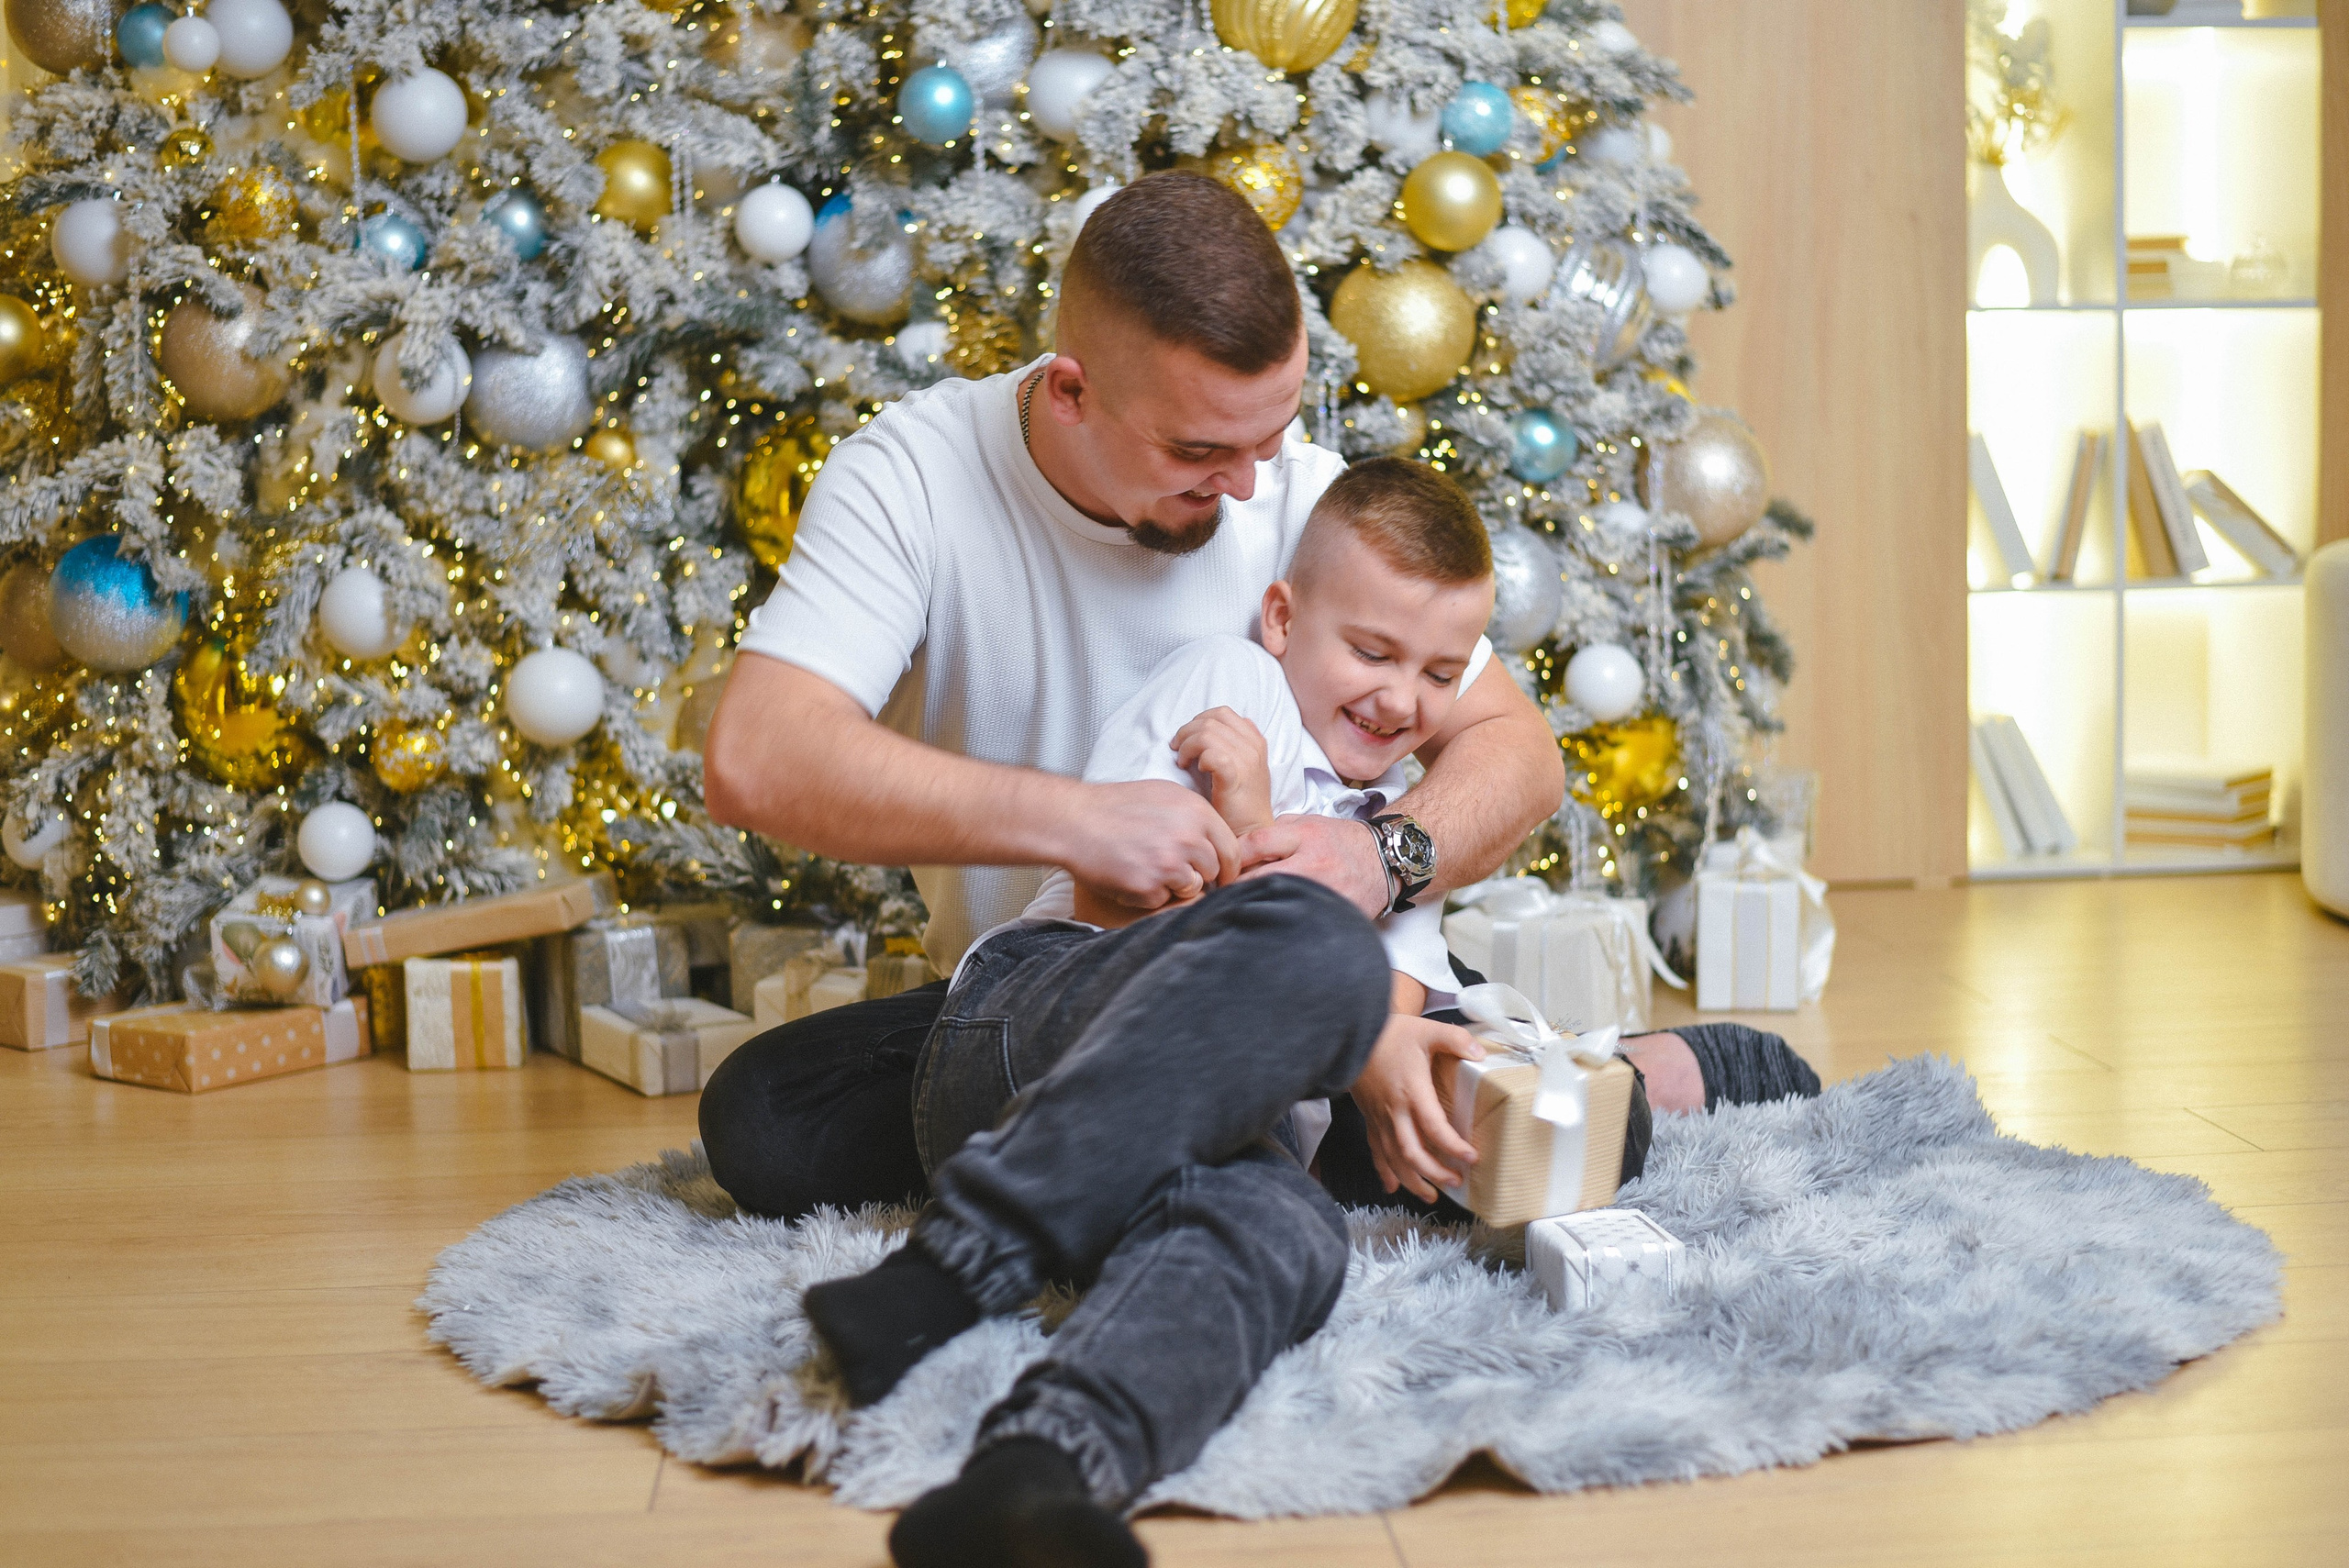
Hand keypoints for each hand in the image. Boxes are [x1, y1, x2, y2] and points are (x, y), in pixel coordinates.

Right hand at [1058, 778, 1239, 913]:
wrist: (1074, 820)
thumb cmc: (1116, 806)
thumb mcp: (1164, 794)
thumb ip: (1195, 816)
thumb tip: (1216, 840)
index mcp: (1197, 812)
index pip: (1231, 849)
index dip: (1227, 866)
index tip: (1220, 874)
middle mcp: (1188, 838)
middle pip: (1214, 872)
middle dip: (1197, 874)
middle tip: (1171, 868)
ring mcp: (1169, 864)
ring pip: (1192, 889)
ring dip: (1174, 885)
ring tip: (1147, 867)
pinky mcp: (1148, 886)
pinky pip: (1162, 900)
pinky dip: (1147, 894)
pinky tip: (1130, 874)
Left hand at [1171, 707, 1272, 834]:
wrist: (1251, 832)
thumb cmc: (1241, 803)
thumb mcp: (1244, 767)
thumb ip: (1234, 745)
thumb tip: (1211, 727)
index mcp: (1255, 741)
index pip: (1222, 713)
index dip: (1199, 720)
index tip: (1187, 737)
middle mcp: (1253, 748)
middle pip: (1211, 720)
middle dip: (1187, 731)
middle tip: (1177, 749)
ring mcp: (1246, 762)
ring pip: (1207, 734)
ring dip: (1187, 745)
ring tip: (1183, 762)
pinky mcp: (1236, 779)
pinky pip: (1212, 754)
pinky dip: (1198, 758)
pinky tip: (1196, 770)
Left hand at [1237, 812, 1387, 916]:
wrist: (1386, 860)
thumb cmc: (1344, 842)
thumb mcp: (1313, 823)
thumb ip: (1280, 829)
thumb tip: (1248, 845)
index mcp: (1305, 836)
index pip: (1255, 843)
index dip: (1234, 856)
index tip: (1224, 866)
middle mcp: (1312, 863)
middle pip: (1258, 878)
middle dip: (1236, 888)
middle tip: (1224, 894)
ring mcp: (1322, 891)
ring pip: (1274, 903)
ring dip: (1256, 907)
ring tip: (1245, 910)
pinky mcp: (1331, 911)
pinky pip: (1297, 920)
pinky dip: (1281, 922)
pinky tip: (1272, 923)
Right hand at [1349, 1013, 1483, 1202]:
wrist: (1352, 1034)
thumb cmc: (1390, 1033)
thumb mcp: (1427, 1030)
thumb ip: (1455, 1039)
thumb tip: (1480, 1053)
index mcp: (1412, 1091)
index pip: (1434, 1128)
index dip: (1453, 1147)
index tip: (1471, 1157)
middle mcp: (1394, 1111)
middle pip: (1412, 1153)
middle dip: (1434, 1173)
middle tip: (1456, 1181)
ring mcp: (1379, 1118)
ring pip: (1393, 1159)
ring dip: (1411, 1181)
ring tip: (1431, 1195)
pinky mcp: (1370, 1118)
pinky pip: (1375, 1151)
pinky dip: (1384, 1171)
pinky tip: (1392, 1186)